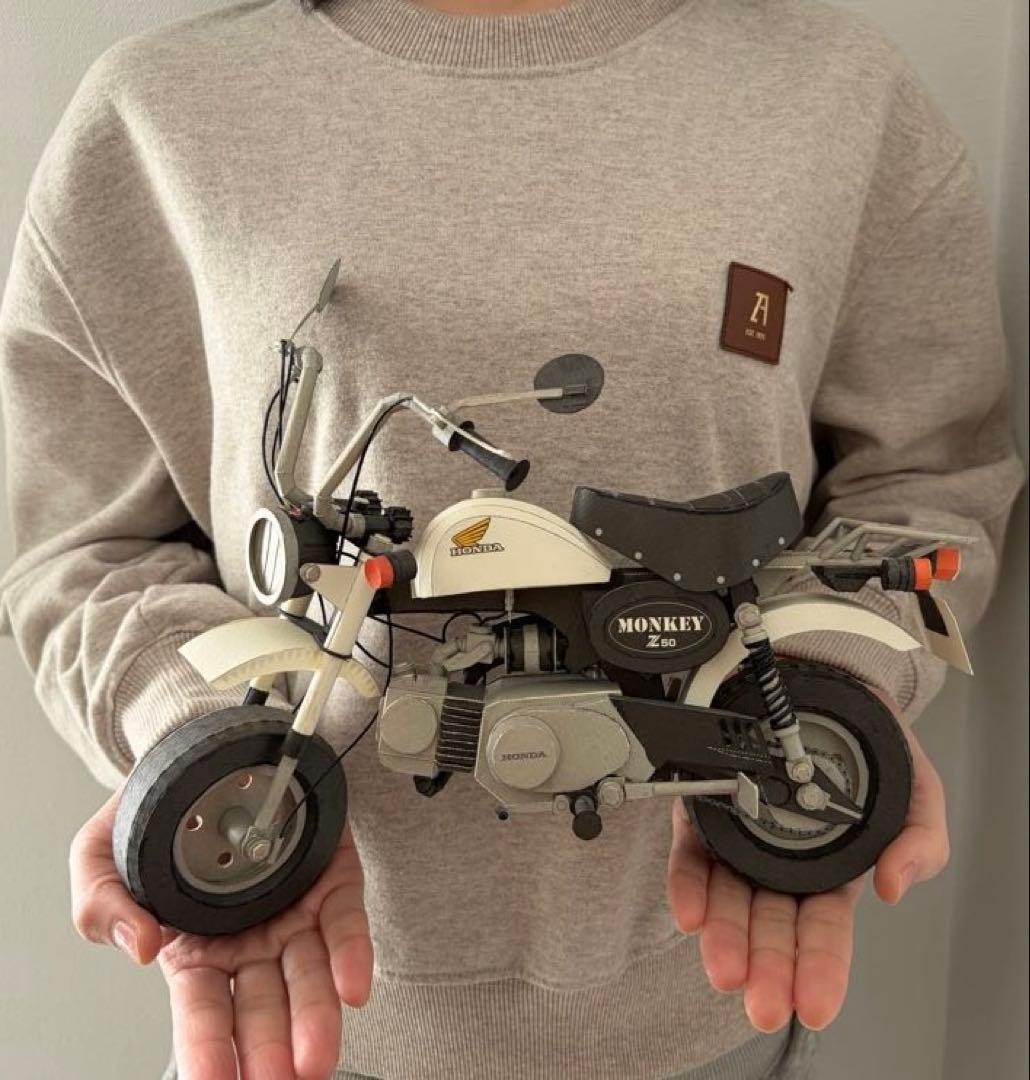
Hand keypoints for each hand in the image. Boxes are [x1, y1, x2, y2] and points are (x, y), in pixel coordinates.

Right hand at [70, 788, 372, 1079]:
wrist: (203, 759)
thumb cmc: (154, 817)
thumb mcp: (100, 856)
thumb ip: (103, 904)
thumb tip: (139, 945)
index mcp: (195, 949)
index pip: (203, 1009)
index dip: (208, 1045)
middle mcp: (249, 940)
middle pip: (264, 1002)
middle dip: (272, 1044)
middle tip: (281, 1078)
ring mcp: (293, 912)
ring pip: (309, 971)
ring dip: (316, 1012)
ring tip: (318, 1053)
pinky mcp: (331, 879)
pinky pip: (344, 918)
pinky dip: (352, 951)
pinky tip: (354, 986)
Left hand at [666, 717, 948, 1031]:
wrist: (820, 689)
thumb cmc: (864, 748)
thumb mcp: (917, 793)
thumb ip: (920, 841)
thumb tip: (895, 885)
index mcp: (830, 871)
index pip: (823, 930)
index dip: (819, 968)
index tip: (812, 1004)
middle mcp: (779, 863)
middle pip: (770, 926)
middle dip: (766, 967)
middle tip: (760, 1000)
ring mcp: (739, 840)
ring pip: (728, 897)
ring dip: (724, 935)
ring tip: (723, 965)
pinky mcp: (705, 810)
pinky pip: (692, 851)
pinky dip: (688, 883)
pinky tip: (690, 910)